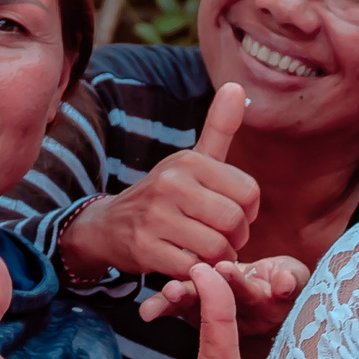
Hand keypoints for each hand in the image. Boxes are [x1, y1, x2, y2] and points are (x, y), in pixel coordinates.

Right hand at [58, 83, 259, 279]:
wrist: (109, 226)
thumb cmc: (165, 195)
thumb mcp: (191, 160)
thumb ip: (219, 128)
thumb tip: (237, 86)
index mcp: (188, 161)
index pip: (249, 192)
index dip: (249, 212)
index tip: (233, 216)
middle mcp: (171, 183)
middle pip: (234, 221)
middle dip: (236, 238)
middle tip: (223, 240)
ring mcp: (155, 216)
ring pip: (216, 247)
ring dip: (218, 259)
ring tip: (207, 253)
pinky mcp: (145, 247)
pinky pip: (192, 267)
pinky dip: (196, 272)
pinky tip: (187, 263)